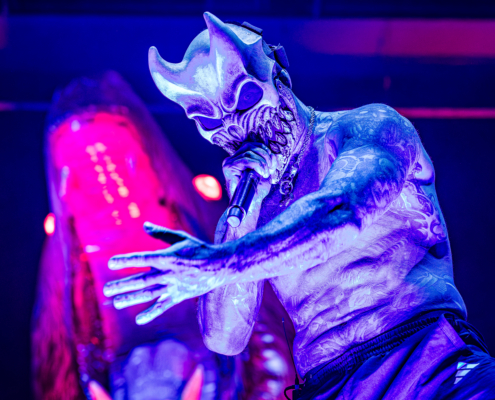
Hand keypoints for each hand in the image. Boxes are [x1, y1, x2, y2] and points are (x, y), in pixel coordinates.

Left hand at [103, 222, 225, 324]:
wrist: (220, 266)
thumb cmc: (198, 249)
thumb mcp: (181, 238)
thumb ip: (161, 234)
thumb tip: (145, 225)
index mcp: (169, 257)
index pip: (143, 259)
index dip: (127, 261)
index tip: (110, 263)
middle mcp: (169, 273)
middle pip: (143, 280)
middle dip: (123, 285)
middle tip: (106, 289)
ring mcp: (174, 287)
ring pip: (150, 294)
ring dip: (132, 298)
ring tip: (116, 302)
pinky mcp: (179, 296)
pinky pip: (164, 306)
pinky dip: (152, 313)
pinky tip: (139, 319)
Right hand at [223, 142, 277, 199]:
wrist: (250, 204)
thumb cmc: (256, 191)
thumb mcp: (266, 173)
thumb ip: (269, 163)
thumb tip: (276, 155)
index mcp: (240, 158)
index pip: (252, 145)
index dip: (264, 150)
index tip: (272, 162)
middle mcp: (233, 158)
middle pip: (250, 146)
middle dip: (264, 156)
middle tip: (270, 168)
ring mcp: (230, 162)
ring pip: (249, 153)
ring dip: (262, 162)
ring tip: (265, 173)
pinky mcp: (229, 167)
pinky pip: (245, 160)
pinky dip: (257, 165)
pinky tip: (261, 173)